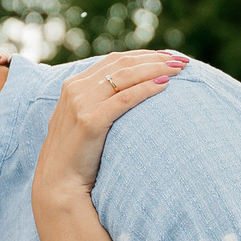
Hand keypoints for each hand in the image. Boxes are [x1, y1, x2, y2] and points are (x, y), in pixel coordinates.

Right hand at [35, 50, 185, 205]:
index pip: (115, 60)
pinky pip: (124, 99)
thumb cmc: (77, 158)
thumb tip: (130, 97)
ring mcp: (81, 103)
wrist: (58, 184)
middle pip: (123, 64)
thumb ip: (98, 105)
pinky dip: (146, 89)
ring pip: (125, 77)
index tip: (168, 57)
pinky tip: (164, 86)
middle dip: (155, 59)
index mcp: (74, 85)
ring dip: (155, 69)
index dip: (144, 56)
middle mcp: (76, 89)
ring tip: (179, 70)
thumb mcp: (83, 122)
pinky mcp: (90, 121)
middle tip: (182, 61)